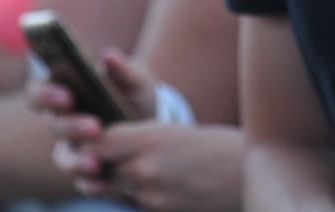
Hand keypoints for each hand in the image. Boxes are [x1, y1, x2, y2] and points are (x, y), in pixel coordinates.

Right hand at [30, 48, 161, 188]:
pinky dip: (93, 185)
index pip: (38, 93)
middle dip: (72, 127)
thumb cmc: (133, 95)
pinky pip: (84, 183)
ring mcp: (73, 150)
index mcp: (63, 92)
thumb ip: (123, 69)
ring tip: (96, 164)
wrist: (153, 125)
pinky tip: (105, 183)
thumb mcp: (135, 79)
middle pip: (54, 126)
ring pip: (64, 159)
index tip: (66, 96)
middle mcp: (62, 122)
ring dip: (78, 162)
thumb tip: (109, 56)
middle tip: (95, 128)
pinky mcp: (88, 173)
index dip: (46, 95)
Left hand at [77, 123, 243, 211]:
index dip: (90, 142)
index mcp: (148, 138)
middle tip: (101, 159)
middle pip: (99, 167)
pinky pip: (135, 203)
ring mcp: (151, 195)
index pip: (97, 142)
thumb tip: (100, 145)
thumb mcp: (170, 131)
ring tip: (136, 171)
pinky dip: (138, 195)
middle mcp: (145, 167)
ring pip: (115, 188)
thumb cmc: (209, 147)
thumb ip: (134, 138)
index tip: (89, 140)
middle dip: (98, 164)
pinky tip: (157, 186)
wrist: (245, 175)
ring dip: (117, 181)